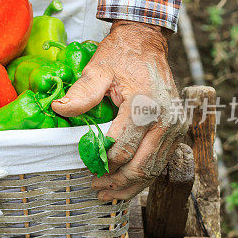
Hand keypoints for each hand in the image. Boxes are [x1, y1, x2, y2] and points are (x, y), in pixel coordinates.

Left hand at [51, 20, 187, 200]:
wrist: (147, 43)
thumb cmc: (120, 56)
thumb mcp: (98, 69)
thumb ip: (81, 92)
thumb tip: (58, 109)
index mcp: (145, 106)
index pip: (122, 149)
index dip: (102, 163)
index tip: (86, 167)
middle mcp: (166, 120)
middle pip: (140, 165)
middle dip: (116, 182)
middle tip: (95, 188)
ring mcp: (175, 126)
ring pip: (154, 169)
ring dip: (131, 185)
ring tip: (109, 194)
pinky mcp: (178, 130)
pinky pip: (161, 161)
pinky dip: (144, 176)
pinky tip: (128, 184)